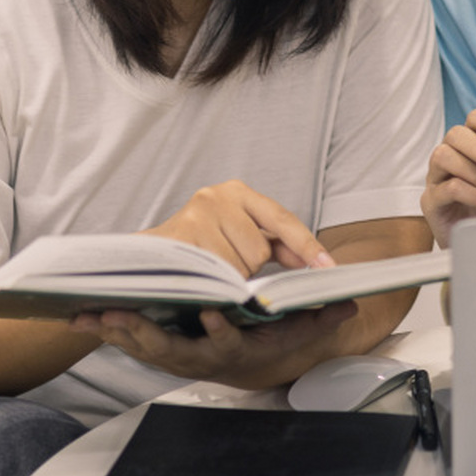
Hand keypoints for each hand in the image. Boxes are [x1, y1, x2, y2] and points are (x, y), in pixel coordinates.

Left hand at [69, 302, 358, 389]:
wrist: (242, 361)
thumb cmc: (267, 341)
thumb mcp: (297, 332)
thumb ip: (320, 318)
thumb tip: (350, 304)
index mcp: (233, 350)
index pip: (226, 342)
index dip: (218, 331)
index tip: (212, 313)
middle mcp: (201, 358)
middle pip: (170, 351)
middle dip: (144, 336)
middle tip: (123, 317)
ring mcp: (175, 357)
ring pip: (141, 348)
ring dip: (117, 333)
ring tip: (93, 314)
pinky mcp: (155, 350)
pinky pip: (127, 341)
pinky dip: (105, 330)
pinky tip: (81, 315)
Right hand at [144, 180, 334, 276]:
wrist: (145, 257)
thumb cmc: (199, 245)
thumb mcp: (238, 236)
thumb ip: (275, 244)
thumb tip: (313, 261)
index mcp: (238, 192)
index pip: (282, 219)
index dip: (307, 245)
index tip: (330, 267)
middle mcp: (218, 196)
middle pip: (259, 250)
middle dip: (247, 267)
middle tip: (222, 263)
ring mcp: (197, 214)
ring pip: (237, 265)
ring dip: (228, 277)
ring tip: (208, 269)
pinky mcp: (180, 235)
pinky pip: (215, 273)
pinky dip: (213, 283)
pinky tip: (201, 277)